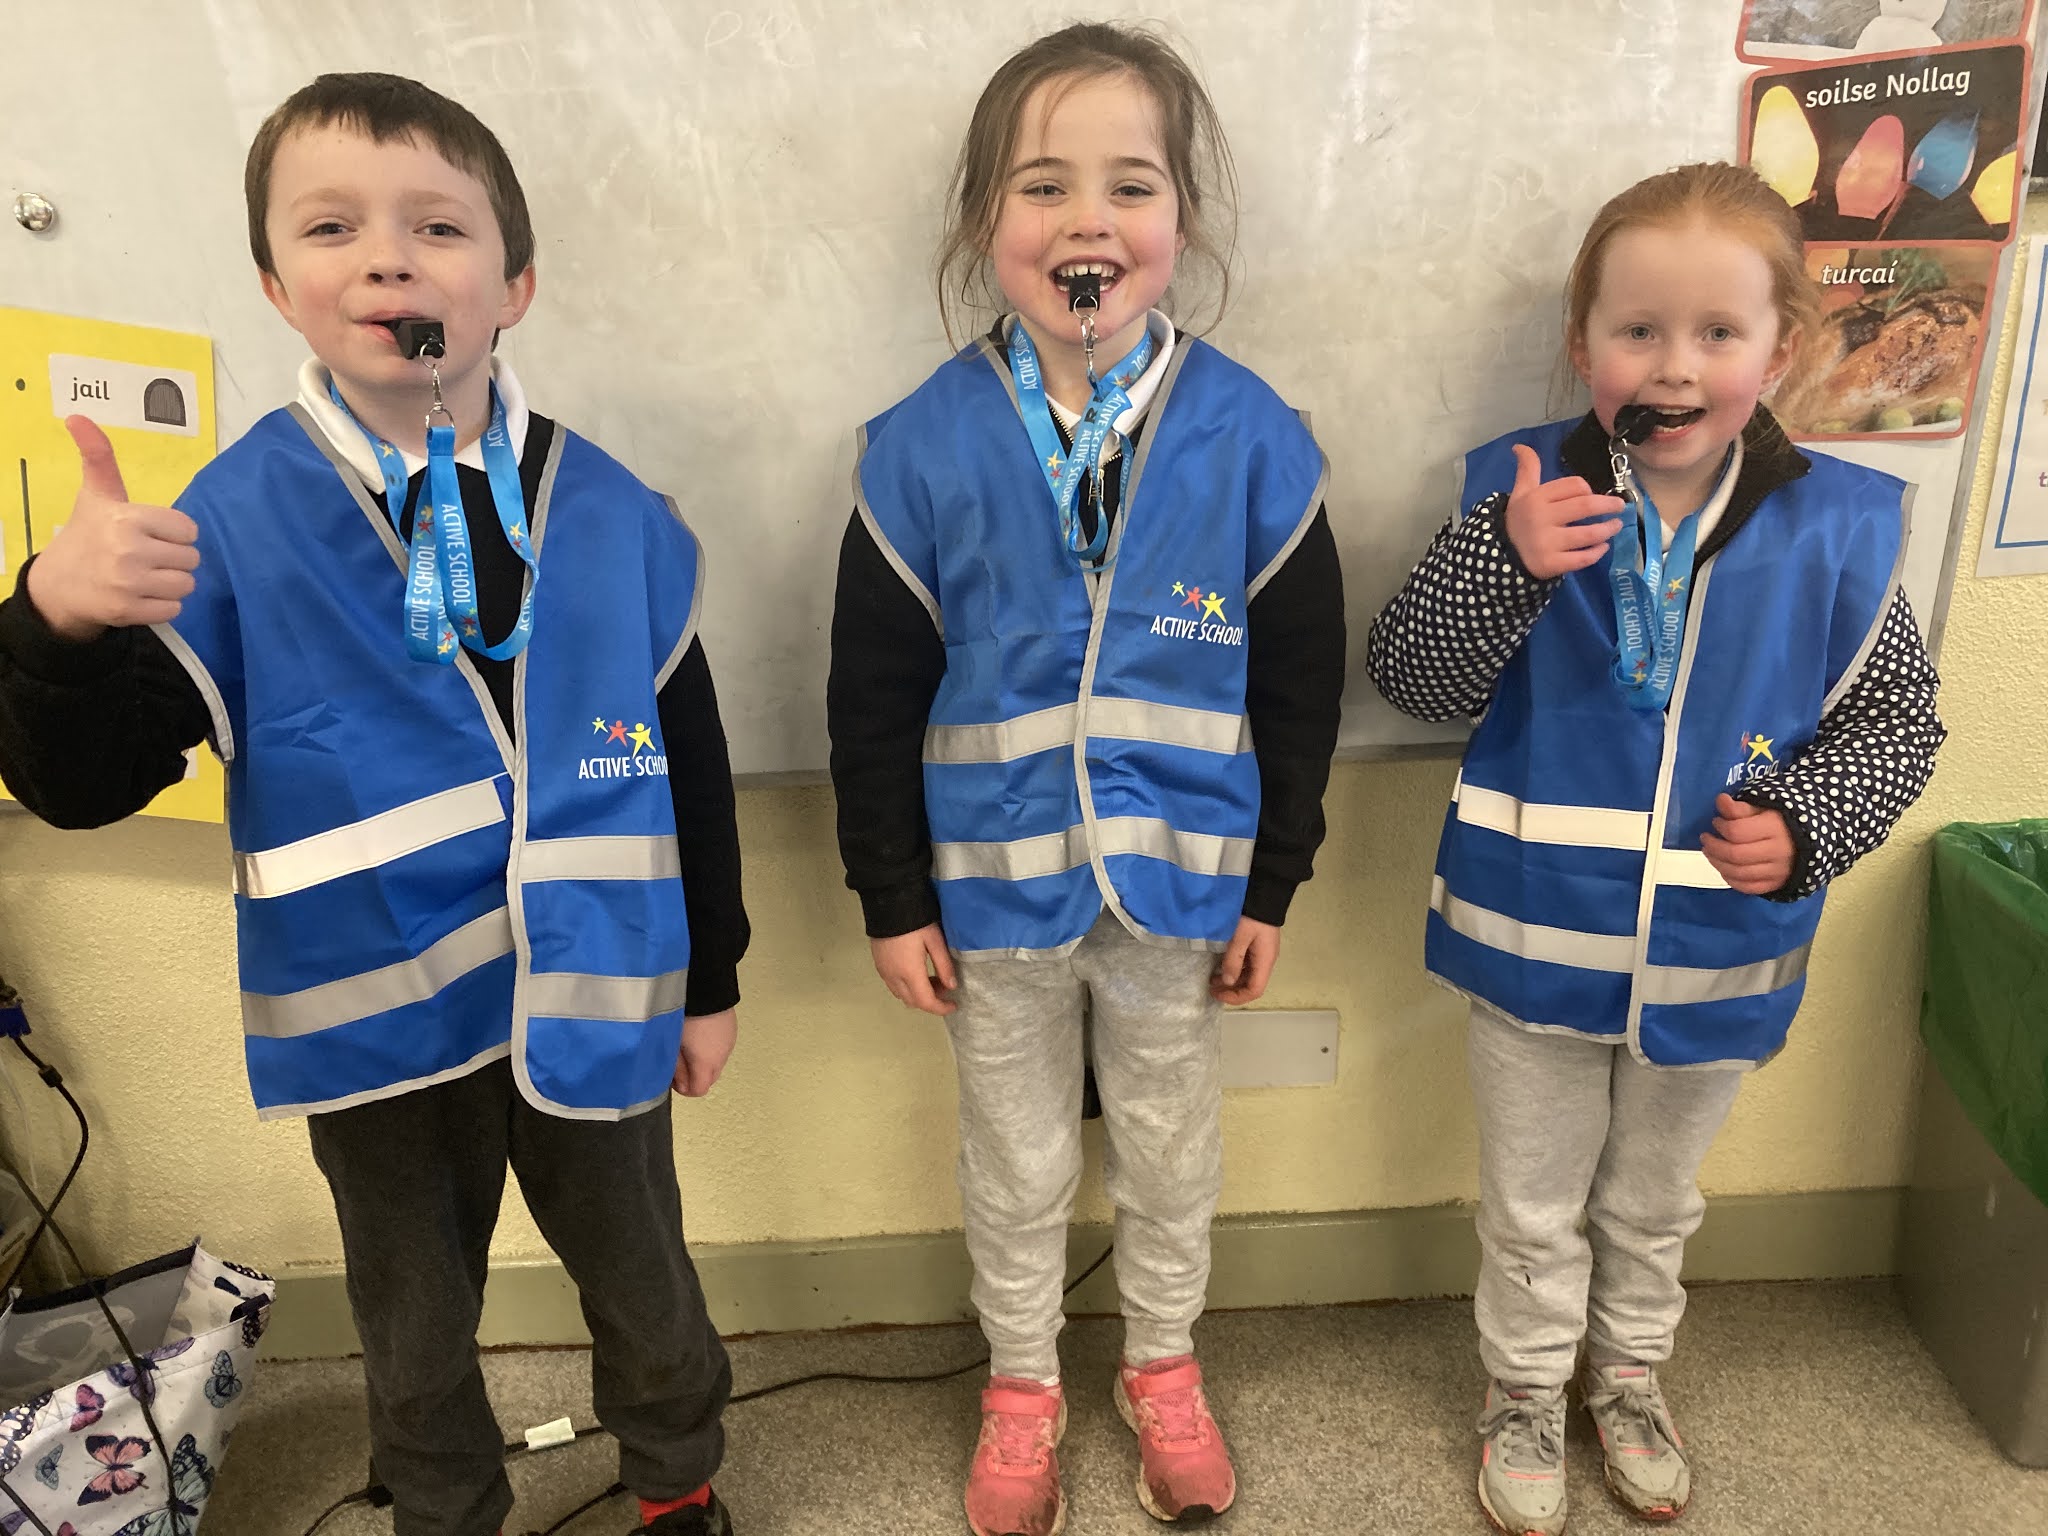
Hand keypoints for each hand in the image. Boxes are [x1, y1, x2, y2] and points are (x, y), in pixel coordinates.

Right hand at [24, 417, 201, 641]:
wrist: (59, 584)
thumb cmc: (88, 535)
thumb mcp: (96, 494)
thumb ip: (99, 457)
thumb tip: (78, 416)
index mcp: (127, 518)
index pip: (188, 530)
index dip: (175, 534)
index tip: (152, 534)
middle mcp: (129, 550)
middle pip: (191, 559)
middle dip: (175, 559)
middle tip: (148, 558)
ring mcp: (128, 583)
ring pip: (186, 585)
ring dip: (172, 583)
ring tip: (147, 577)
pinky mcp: (128, 611)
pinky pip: (175, 609)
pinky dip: (163, 605)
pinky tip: (142, 595)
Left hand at [673, 1009, 736, 1096]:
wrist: (705, 986)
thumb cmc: (685, 1013)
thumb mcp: (671, 1043)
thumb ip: (674, 1067)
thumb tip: (676, 1080)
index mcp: (707, 1063)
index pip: (698, 1090)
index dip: (684, 1088)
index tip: (672, 1077)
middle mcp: (722, 1056)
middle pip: (709, 1079)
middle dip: (694, 1076)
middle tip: (678, 1062)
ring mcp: (729, 1043)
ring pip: (716, 1064)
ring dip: (702, 1061)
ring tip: (687, 1045)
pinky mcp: (731, 1030)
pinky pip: (721, 1048)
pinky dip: (710, 1048)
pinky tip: (698, 1034)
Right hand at [870, 923, 956, 1014]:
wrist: (887, 903)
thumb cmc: (914, 921)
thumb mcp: (935, 940)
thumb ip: (943, 965)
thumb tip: (951, 986)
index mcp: (910, 973)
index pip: (926, 1002)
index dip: (941, 1008)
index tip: (954, 1005)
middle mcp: (894, 977)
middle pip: (913, 1002)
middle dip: (931, 1000)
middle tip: (944, 987)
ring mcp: (884, 972)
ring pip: (902, 995)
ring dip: (918, 994)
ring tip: (931, 979)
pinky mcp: (879, 965)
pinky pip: (893, 985)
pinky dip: (907, 987)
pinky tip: (915, 972)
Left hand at [1211, 916, 1280, 1004]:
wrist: (1265, 895)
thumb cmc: (1252, 916)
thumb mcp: (1240, 937)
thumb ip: (1233, 960)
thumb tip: (1227, 981)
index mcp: (1265, 962)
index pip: (1254, 990)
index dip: (1235, 997)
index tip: (1217, 993)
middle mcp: (1266, 962)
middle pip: (1251, 985)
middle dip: (1231, 991)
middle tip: (1211, 988)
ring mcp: (1262, 955)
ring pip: (1249, 977)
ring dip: (1232, 981)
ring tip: (1213, 979)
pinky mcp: (1258, 948)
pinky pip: (1247, 966)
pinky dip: (1235, 971)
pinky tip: (1222, 967)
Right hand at [1500, 442, 1624, 580]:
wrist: (1500, 555)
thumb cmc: (1518, 520)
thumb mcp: (1520, 493)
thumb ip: (1528, 468)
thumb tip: (1519, 446)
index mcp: (1537, 498)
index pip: (1575, 486)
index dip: (1588, 489)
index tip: (1591, 495)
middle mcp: (1541, 518)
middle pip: (1586, 506)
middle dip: (1608, 505)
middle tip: (1619, 506)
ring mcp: (1546, 543)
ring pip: (1588, 534)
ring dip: (1607, 529)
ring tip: (1615, 527)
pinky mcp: (1551, 564)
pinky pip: (1582, 558)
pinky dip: (1597, 553)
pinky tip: (1602, 548)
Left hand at [1701, 793, 1794, 895]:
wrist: (1809, 841)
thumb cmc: (1781, 821)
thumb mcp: (1763, 807)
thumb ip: (1740, 807)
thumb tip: (1721, 800)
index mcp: (1775, 828)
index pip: (1738, 831)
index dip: (1721, 826)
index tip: (1716, 822)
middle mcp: (1778, 852)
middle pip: (1735, 854)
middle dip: (1714, 847)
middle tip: (1706, 839)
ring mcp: (1778, 871)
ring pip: (1738, 873)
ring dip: (1717, 863)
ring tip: (1710, 852)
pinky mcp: (1776, 884)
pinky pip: (1748, 887)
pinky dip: (1731, 879)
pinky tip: (1724, 868)